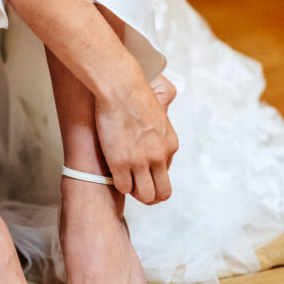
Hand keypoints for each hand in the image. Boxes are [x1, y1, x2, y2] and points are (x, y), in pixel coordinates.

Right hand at [94, 70, 178, 204]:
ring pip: (145, 195)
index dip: (152, 175)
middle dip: (150, 195)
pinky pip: (123, 188)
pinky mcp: (120, 163)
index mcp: (170, 144)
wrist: (121, 88)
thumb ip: (162, 119)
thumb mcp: (159, 107)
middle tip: (137, 189)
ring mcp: (140, 161)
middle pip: (162, 192)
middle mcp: (159, 156)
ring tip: (125, 183)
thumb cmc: (135, 92)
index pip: (166, 173)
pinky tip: (113, 173)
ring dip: (134, 193)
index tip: (142, 170)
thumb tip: (163, 110)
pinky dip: (118, 185)